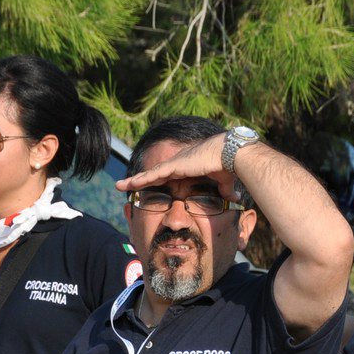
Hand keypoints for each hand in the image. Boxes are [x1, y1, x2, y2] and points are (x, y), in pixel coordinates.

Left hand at [114, 133, 236, 200]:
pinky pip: (153, 175)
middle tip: (126, 185)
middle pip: (154, 174)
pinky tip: (130, 184)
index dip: (156, 181)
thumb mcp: (224, 182)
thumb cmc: (229, 165)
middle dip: (140, 180)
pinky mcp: (173, 166)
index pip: (168, 175)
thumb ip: (225, 190)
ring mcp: (174, 163)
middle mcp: (178, 163)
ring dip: (134, 180)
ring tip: (120, 186)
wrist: (230, 154)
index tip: (148, 187)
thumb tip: (234, 199)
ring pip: (149, 174)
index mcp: (188, 166)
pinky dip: (141, 179)